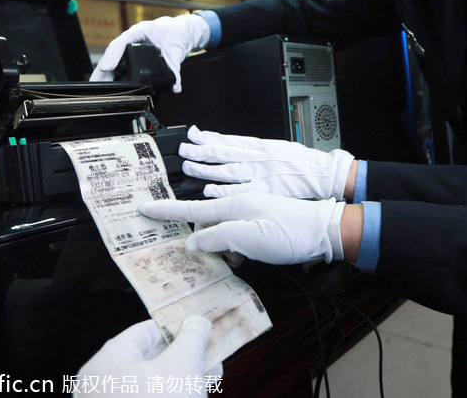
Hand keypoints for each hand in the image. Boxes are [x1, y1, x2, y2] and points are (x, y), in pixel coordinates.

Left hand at [75, 317, 219, 396]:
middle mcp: (99, 385)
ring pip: (147, 385)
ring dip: (178, 379)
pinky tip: (192, 396)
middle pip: (146, 360)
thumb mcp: (184, 366)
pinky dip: (166, 397)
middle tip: (208, 356)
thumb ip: (192, 338)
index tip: (199, 330)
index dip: (176, 328)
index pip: (145, 332)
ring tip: (207, 379)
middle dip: (182, 357)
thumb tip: (196, 323)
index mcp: (107, 361)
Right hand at [89, 14, 209, 92]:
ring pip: (113, 59)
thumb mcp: (177, 48)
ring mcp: (130, 46)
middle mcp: (132, 38)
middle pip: (113, 53)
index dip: (113, 55)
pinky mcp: (132, 55)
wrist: (180, 30)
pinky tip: (107, 86)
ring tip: (98, 89)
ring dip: (104, 73)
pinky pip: (119, 64)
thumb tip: (175, 85)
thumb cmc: (176, 33)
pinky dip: (112, 74)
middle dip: (103, 69)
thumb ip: (175, 66)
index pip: (123, 41)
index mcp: (140, 31)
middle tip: (96, 84)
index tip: (108, 68)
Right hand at [140, 193, 345, 263]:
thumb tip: (192, 241)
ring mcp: (249, 213)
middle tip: (221, 258)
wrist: (322, 232)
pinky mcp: (258, 223)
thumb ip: (217, 237)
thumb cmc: (289, 233)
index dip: (166, 210)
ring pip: (220, 233)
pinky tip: (247, 258)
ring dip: (223, 249)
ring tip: (240, 260)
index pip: (191, 208)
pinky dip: (236, 249)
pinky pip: (235, 236)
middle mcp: (238, 206)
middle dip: (204, 242)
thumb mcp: (250, 238)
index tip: (143, 208)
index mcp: (232, 205)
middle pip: (204, 223)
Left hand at [180, 126, 355, 199]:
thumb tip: (239, 148)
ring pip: (228, 169)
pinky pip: (241, 190)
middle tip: (184, 149)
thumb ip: (259, 150)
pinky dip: (224, 190)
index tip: (194, 134)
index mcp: (262, 146)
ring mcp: (262, 172)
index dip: (210, 137)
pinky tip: (209, 190)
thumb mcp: (280, 148)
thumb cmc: (305, 163)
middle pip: (224, 152)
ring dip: (206, 168)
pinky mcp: (267, 189)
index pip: (230, 139)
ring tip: (188, 166)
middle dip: (202, 150)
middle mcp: (259, 157)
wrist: (325, 172)